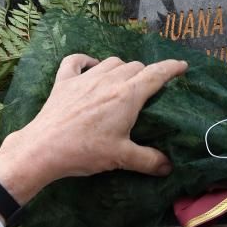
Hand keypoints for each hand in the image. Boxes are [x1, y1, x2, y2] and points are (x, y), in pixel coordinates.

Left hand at [0, 54, 187, 204]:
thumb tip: (168, 166)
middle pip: (135, 66)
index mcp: (127, 95)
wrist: (43, 148)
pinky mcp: (64, 82)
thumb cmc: (85, 151)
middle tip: (150, 88)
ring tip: (124, 80)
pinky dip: (86, 60)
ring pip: (111, 61)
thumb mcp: (121, 158)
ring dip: (122, 68)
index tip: (182, 66)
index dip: (172, 68)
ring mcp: (85, 78)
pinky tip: (89, 67)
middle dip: (146, 73)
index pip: (156, 74)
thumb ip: (148, 160)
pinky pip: (76, 61)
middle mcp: (109, 80)